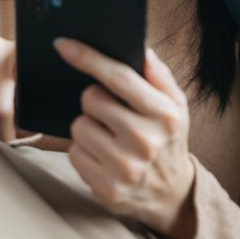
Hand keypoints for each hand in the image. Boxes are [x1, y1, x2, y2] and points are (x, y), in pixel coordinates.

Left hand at [54, 39, 197, 238]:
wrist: (171, 194)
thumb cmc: (168, 139)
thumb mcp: (176, 105)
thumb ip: (159, 75)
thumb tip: (140, 50)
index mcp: (164, 114)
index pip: (118, 78)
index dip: (88, 58)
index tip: (63, 44)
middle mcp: (145, 141)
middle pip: (91, 99)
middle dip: (95, 100)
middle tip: (111, 112)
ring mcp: (125, 168)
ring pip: (78, 126)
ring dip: (88, 127)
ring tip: (110, 137)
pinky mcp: (106, 188)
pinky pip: (74, 153)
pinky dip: (84, 151)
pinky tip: (103, 156)